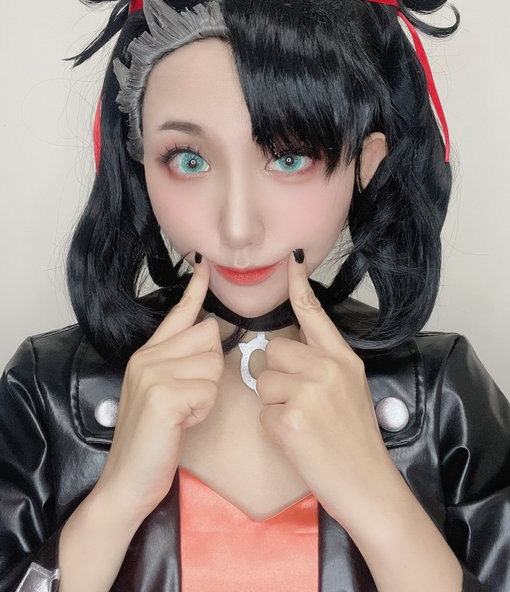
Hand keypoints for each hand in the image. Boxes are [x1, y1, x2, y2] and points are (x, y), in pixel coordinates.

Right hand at [94, 255, 223, 522]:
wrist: (127, 481)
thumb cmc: (153, 440)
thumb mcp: (161, 393)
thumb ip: (178, 364)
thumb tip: (209, 341)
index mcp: (147, 354)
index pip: (178, 313)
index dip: (195, 289)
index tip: (205, 265)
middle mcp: (147, 356)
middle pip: (209, 335)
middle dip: (211, 367)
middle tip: (191, 397)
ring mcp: (152, 373)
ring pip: (213, 362)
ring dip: (207, 393)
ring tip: (184, 412)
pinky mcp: (163, 394)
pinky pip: (208, 389)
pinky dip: (203, 409)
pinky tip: (182, 422)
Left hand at [257, 250, 394, 524]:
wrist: (368, 483)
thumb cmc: (355, 438)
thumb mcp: (350, 388)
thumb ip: (322, 364)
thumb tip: (285, 351)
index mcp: (343, 358)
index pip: (314, 314)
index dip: (299, 286)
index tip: (291, 262)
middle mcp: (328, 368)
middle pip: (274, 351)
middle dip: (276, 376)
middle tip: (298, 403)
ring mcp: (310, 393)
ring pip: (263, 380)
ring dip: (272, 403)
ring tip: (300, 422)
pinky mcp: (292, 419)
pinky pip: (262, 411)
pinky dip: (272, 427)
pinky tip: (296, 439)